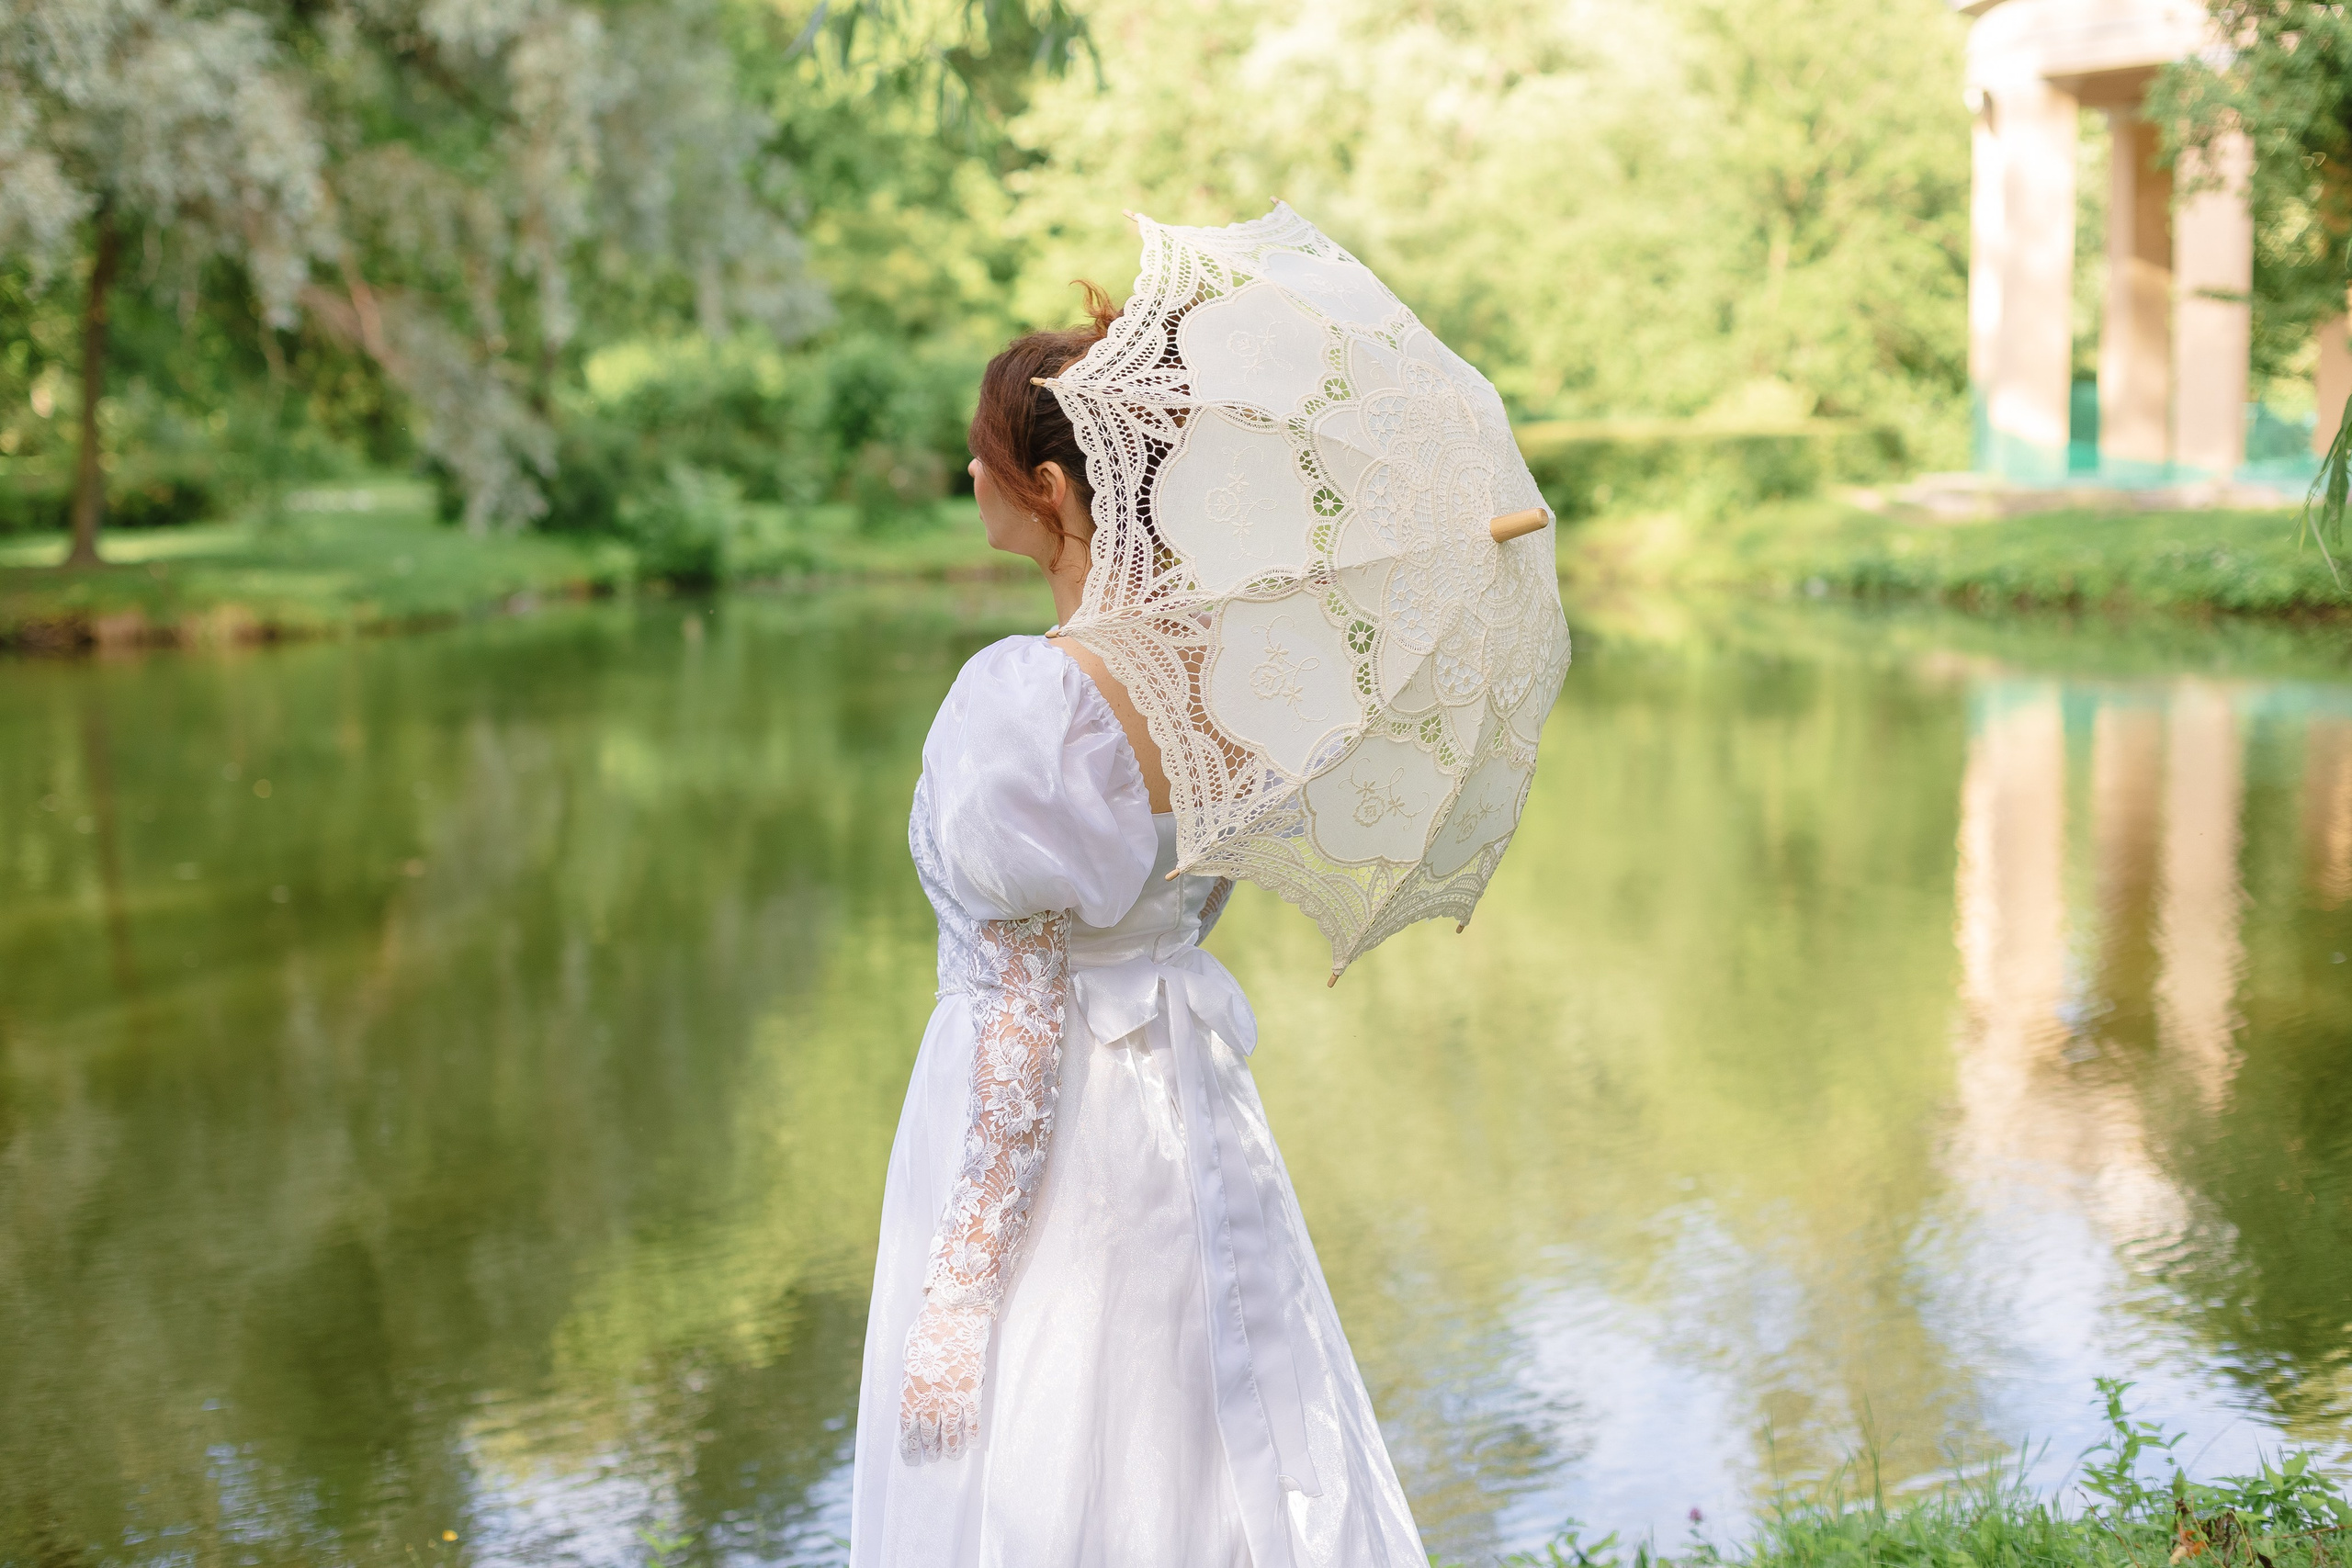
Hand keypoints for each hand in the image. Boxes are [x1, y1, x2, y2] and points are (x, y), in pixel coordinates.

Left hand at [898, 1299, 990, 1462]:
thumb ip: (912, 1379)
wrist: (955, 1314)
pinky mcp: (973, 1390)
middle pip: (929, 1433)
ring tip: (951, 1455)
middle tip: (931, 1458)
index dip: (909, 1447)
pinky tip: (973, 1443)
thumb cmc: (929, 1330)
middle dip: (930, 1449)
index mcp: (910, 1390)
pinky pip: (973, 1420)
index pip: (907, 1428)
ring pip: (951, 1432)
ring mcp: (953, 1396)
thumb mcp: (910, 1356)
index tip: (911, 1458)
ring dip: (951, 1447)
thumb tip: (912, 1396)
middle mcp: (930, 1399)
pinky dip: (973, 1434)